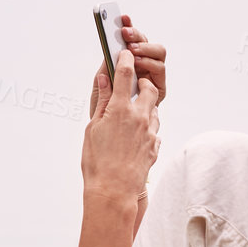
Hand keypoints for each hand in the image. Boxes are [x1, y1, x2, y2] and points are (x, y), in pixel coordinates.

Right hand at [81, 44, 160, 205]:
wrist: (113, 192)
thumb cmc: (97, 163)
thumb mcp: (92, 128)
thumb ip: (102, 102)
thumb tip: (104, 80)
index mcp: (120, 109)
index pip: (125, 74)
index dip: (124, 60)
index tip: (123, 54)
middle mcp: (139, 117)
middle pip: (149, 88)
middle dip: (143, 83)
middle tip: (134, 86)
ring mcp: (150, 132)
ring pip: (155, 109)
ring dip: (147, 106)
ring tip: (133, 114)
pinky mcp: (155, 147)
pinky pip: (155, 130)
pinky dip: (147, 127)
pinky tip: (136, 135)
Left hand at [88, 15, 165, 116]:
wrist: (110, 137)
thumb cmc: (103, 113)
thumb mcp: (100, 88)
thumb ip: (107, 69)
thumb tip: (110, 48)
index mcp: (126, 63)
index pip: (130, 39)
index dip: (128, 25)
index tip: (122, 16)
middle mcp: (141, 66)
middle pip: (146, 41)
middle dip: (138, 35)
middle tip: (125, 35)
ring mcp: (151, 76)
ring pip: (158, 53)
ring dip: (145, 49)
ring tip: (131, 54)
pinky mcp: (159, 89)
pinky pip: (160, 70)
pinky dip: (150, 64)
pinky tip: (139, 67)